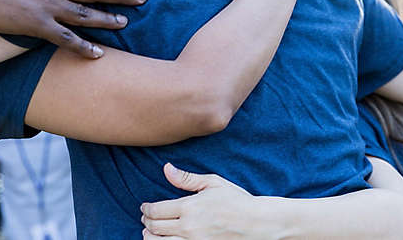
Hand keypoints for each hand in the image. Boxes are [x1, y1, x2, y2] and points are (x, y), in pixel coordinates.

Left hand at [141, 164, 272, 239]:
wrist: (257, 223)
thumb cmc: (236, 200)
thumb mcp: (213, 183)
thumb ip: (186, 179)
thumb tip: (166, 168)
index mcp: (189, 207)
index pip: (156, 210)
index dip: (146, 209)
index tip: (145, 207)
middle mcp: (188, 228)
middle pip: (154, 228)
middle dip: (146, 222)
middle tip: (145, 218)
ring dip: (150, 238)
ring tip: (149, 233)